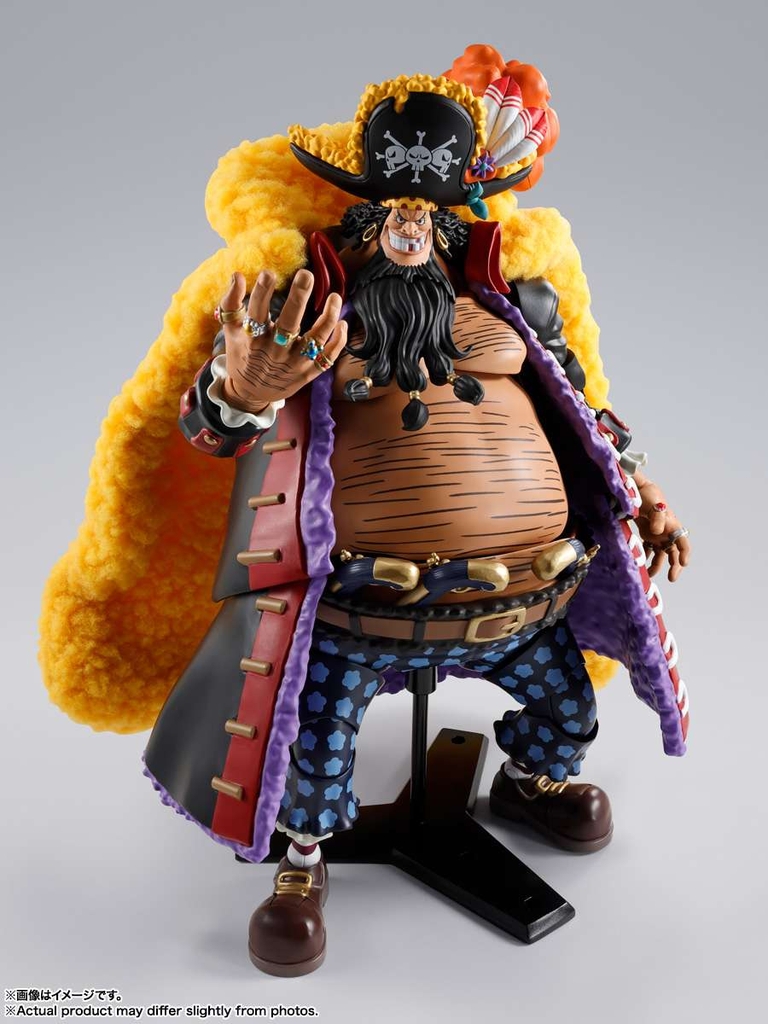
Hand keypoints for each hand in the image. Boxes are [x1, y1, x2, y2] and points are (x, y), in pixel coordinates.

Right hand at [218, 269, 346, 412]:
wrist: (251, 394)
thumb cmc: (242, 356)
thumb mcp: (231, 332)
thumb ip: (231, 304)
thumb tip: (236, 276)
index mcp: (254, 340)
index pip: (257, 312)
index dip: (262, 292)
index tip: (268, 273)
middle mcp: (276, 351)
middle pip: (289, 323)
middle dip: (298, 298)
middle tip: (306, 275)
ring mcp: (295, 363)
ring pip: (316, 339)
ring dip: (328, 317)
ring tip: (335, 296)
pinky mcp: (309, 373)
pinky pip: (328, 357)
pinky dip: (338, 341)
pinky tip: (342, 322)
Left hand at [633, 472, 690, 581]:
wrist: (637, 491)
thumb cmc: (649, 496)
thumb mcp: (653, 504)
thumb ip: (657, 518)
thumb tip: (657, 532)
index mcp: (673, 526)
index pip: (683, 542)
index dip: (685, 554)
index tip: (684, 564)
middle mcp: (668, 533)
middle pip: (675, 553)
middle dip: (674, 566)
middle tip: (671, 578)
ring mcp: (658, 536)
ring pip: (661, 555)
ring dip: (657, 566)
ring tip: (649, 575)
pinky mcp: (648, 536)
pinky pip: (649, 551)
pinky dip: (646, 559)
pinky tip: (641, 567)